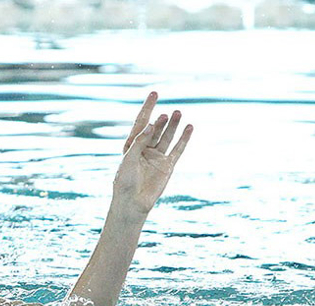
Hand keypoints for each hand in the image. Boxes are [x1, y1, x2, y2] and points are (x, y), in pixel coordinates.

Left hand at [112, 92, 192, 216]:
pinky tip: (190, 127)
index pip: (141, 122)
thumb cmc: (124, 181)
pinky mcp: (168, 166)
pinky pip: (178, 149)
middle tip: (167, 114)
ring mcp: (157, 157)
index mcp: (131, 145)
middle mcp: (145, 149)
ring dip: (173, 125)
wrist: (133, 202)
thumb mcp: (128, 159)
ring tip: (178, 113)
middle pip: (156, 129)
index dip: (147, 108)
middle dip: (161, 121)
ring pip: (167, 137)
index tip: (155, 93)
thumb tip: (152, 125)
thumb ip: (139, 142)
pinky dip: (184, 139)